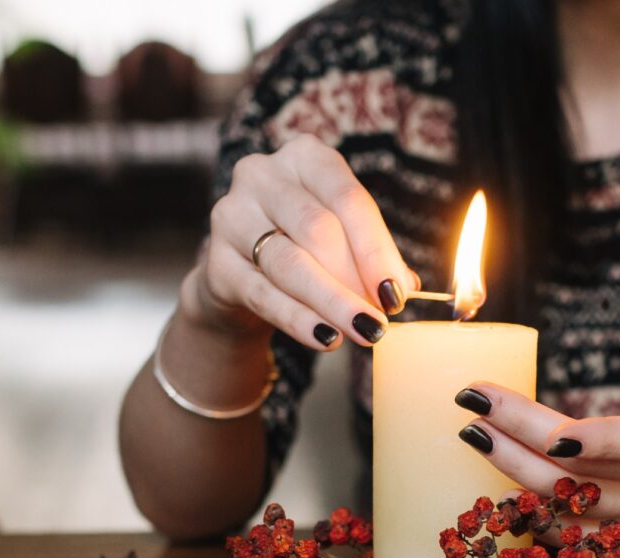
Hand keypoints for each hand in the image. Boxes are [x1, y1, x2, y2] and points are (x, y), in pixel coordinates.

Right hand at [186, 135, 419, 349]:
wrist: (242, 273)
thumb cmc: (305, 245)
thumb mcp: (344, 239)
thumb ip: (373, 258)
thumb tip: (404, 287)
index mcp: (305, 157)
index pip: (348, 199)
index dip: (376, 250)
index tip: (397, 293)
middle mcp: (262, 175)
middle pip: (319, 230)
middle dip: (356, 280)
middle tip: (380, 318)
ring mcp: (232, 216)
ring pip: (291, 265)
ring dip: (333, 303)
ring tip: (363, 332)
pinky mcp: (215, 262)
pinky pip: (264, 295)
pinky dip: (300, 320)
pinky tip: (326, 337)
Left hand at [455, 313, 619, 533]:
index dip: (601, 440)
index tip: (549, 434)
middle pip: (594, 468)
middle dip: (527, 436)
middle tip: (475, 405)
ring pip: (578, 503)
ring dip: (519, 472)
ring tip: (475, 435)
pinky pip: (580, 534)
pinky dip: (539, 517)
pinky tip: (500, 493)